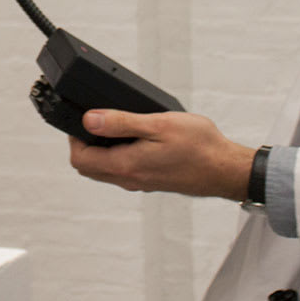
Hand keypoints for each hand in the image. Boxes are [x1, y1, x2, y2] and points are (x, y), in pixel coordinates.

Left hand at [68, 109, 257, 200]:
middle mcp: (129, 179)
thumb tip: (89, 120)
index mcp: (126, 165)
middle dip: (83, 145)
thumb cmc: (199, 146)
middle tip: (94, 121)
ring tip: (113, 126)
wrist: (226, 170)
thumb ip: (121, 123)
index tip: (83, 118)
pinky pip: (122, 171)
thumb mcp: (158, 124)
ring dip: (100, 151)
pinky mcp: (151, 181)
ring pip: (105, 170)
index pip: (81, 159)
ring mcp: (140, 182)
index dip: (74, 138)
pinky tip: (133, 139)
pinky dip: (117, 156)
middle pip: (89, 168)